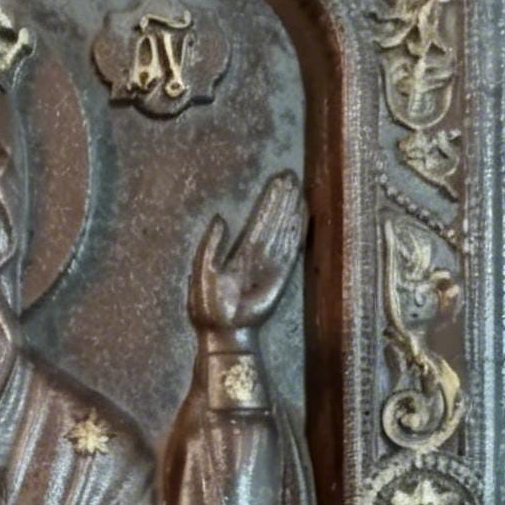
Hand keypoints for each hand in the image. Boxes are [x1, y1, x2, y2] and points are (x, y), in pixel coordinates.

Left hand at [189, 170, 306, 334]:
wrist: (221, 330)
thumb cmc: (207, 305)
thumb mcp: (201, 269)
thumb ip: (210, 244)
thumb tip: (220, 217)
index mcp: (240, 253)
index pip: (257, 221)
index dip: (267, 202)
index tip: (276, 182)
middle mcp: (258, 256)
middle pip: (273, 221)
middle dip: (281, 199)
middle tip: (289, 175)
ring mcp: (271, 265)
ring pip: (283, 230)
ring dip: (290, 209)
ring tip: (297, 187)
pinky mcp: (280, 276)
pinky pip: (291, 249)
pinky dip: (297, 231)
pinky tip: (302, 214)